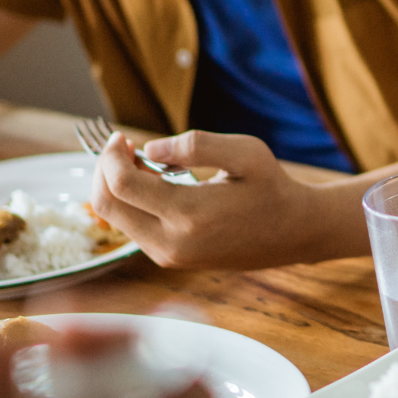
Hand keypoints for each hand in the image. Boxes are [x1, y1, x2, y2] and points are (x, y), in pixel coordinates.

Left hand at [91, 130, 330, 268]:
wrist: (292, 232)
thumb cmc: (272, 187)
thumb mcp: (246, 152)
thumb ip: (196, 145)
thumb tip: (149, 150)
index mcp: (189, 214)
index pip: (121, 185)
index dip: (111, 156)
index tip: (122, 137)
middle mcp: (171, 243)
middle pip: (106, 206)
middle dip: (104, 171)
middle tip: (123, 148)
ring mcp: (168, 256)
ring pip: (115, 220)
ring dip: (116, 187)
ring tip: (142, 163)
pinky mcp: (169, 260)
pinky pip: (132, 229)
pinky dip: (130, 203)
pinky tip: (152, 184)